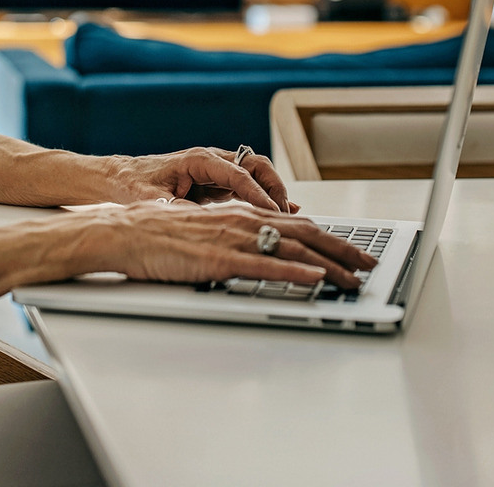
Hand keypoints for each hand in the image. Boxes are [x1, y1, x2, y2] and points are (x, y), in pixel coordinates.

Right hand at [84, 201, 375, 287]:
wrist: (123, 232)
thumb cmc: (158, 236)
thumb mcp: (206, 232)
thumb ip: (235, 240)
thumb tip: (261, 254)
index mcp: (241, 213)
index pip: (297, 224)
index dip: (332, 238)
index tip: (355, 252)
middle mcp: (242, 220)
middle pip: (305, 233)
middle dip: (343, 250)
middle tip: (370, 264)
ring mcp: (231, 239)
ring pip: (292, 248)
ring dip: (329, 265)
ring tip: (354, 278)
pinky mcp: (217, 259)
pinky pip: (264, 265)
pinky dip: (294, 272)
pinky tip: (314, 279)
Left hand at [108, 147, 297, 211]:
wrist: (114, 179)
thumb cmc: (129, 185)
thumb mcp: (153, 201)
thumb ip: (182, 210)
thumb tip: (208, 224)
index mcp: (198, 160)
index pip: (240, 174)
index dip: (259, 194)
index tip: (272, 213)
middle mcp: (210, 161)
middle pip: (256, 166)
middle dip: (274, 187)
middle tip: (285, 213)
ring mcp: (212, 171)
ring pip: (254, 175)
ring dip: (270, 192)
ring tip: (286, 215)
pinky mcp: (211, 184)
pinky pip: (244, 188)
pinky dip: (260, 199)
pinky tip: (274, 213)